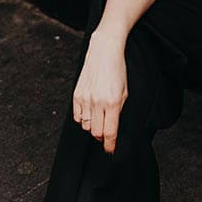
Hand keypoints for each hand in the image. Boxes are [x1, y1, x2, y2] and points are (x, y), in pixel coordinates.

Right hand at [72, 28, 127, 153]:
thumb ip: (118, 111)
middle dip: (101, 138)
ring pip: (85, 126)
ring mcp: (85, 98)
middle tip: (105, 137)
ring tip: (98, 122)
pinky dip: (82, 120)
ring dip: (92, 128)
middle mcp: (97, 102)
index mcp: (112, 103)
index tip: (110, 149)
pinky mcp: (76, 94)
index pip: (110, 132)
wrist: (104, 51)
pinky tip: (89, 115)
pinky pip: (77, 116)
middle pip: (96, 132)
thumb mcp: (124, 92)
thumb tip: (112, 128)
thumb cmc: (117, 70)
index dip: (110, 144)